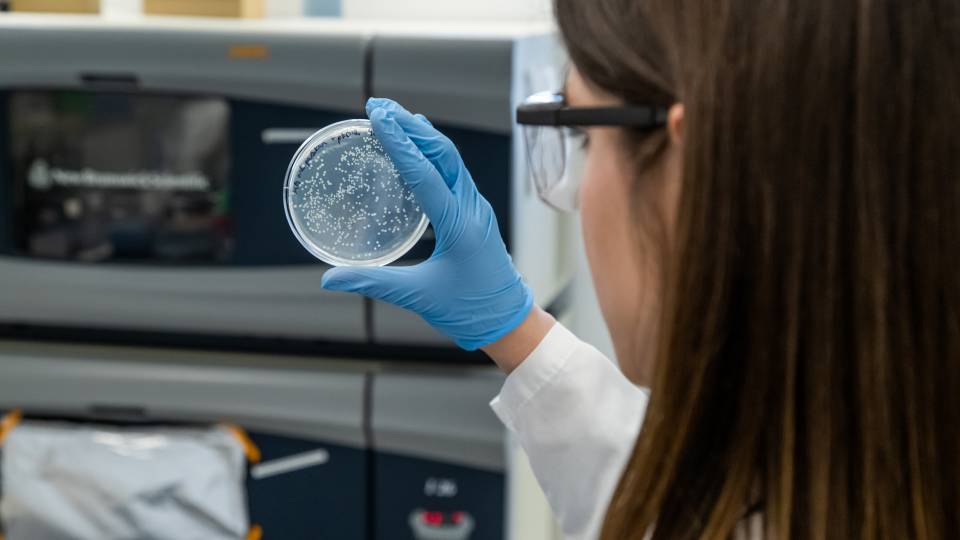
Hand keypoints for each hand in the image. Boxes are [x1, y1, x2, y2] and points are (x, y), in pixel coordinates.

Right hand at [321, 98, 534, 350]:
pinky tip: (418, 149)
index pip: (426, 173)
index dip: (400, 143)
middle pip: (443, 153)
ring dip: (423, 135)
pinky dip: (434, 154)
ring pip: (452, 159)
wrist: (507, 321)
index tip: (379, 117)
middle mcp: (472, 208)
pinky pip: (456, 172)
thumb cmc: (468, 311)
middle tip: (379, 106)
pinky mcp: (476, 213)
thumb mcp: (418, 297)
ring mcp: (477, 208)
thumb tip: (329, 279)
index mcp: (459, 225)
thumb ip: (373, 282)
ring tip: (395, 116)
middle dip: (410, 126)